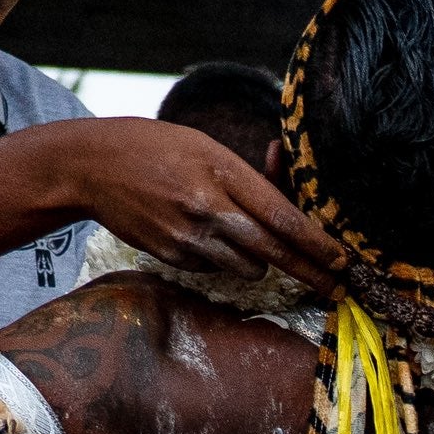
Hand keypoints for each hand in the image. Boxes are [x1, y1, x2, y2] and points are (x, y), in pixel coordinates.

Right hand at [50, 119, 338, 290]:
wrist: (90, 166)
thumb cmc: (156, 148)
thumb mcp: (205, 146)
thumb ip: (249, 175)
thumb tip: (289, 185)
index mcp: (221, 170)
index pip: (282, 217)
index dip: (317, 245)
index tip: (342, 261)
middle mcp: (207, 207)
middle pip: (274, 252)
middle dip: (311, 272)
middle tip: (338, 287)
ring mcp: (188, 236)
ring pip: (249, 266)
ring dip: (258, 260)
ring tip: (239, 234)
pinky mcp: (172, 256)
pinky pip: (216, 269)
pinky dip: (221, 258)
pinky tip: (200, 233)